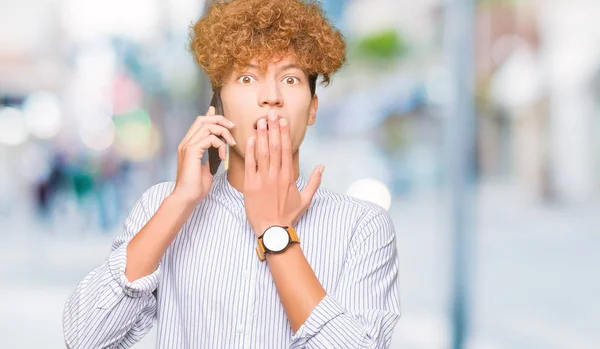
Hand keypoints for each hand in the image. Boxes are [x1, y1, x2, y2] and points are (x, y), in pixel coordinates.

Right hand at [172, 106, 236, 205]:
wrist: (187, 198)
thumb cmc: (196, 187)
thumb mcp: (207, 168)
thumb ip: (211, 156)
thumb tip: (219, 149)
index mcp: (189, 145)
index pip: (199, 123)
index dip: (212, 116)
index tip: (225, 119)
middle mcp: (186, 143)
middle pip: (202, 119)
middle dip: (220, 120)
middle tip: (232, 127)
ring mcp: (187, 146)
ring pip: (207, 126)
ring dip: (223, 131)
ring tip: (230, 143)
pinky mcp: (191, 151)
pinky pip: (209, 138)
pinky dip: (219, 144)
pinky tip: (222, 155)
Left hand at [243, 110, 324, 236]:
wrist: (273, 230)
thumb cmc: (289, 215)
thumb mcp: (306, 199)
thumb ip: (314, 181)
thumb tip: (322, 166)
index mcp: (288, 177)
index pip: (286, 150)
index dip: (284, 133)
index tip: (283, 120)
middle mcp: (276, 175)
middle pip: (274, 147)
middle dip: (273, 129)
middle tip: (271, 113)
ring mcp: (262, 180)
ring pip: (262, 153)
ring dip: (261, 136)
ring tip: (260, 122)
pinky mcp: (250, 185)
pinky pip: (250, 165)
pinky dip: (250, 151)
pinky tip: (250, 139)